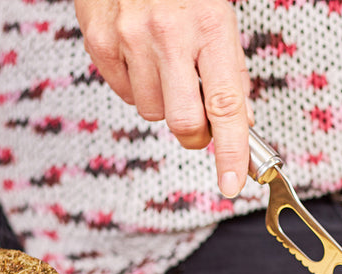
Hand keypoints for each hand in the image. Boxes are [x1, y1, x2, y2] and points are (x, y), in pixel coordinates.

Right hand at [74, 0, 251, 196]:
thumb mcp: (220, 21)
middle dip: (195, 133)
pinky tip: (141, 58)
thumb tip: (242, 124)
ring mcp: (130, 37)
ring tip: (165, 67)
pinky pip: (124, 94)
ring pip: (152, 113)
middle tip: (198, 115)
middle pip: (185, 123)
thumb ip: (232, 75)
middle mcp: (169, 34)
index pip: (226, 107)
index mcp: (211, 29)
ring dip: (163, 104)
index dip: (231, 153)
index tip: (231, 184)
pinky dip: (136, 87)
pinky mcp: (99, 40)